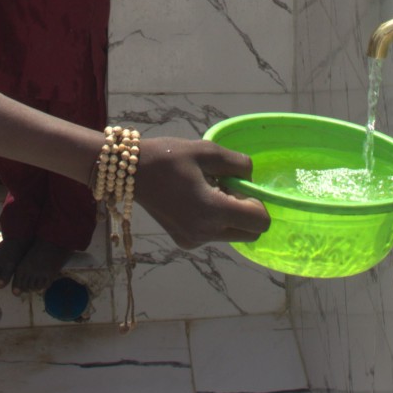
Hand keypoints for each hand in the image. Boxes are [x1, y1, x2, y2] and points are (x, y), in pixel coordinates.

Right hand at [132, 137, 269, 247]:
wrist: (132, 172)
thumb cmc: (169, 157)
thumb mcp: (208, 151)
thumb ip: (238, 164)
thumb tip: (251, 177)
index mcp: (213, 211)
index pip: (260, 222)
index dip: (258, 201)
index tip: (239, 184)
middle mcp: (205, 233)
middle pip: (250, 233)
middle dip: (246, 211)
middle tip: (226, 188)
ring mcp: (194, 240)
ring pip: (232, 234)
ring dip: (230, 216)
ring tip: (207, 191)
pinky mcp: (185, 242)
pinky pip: (214, 234)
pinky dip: (214, 220)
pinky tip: (195, 201)